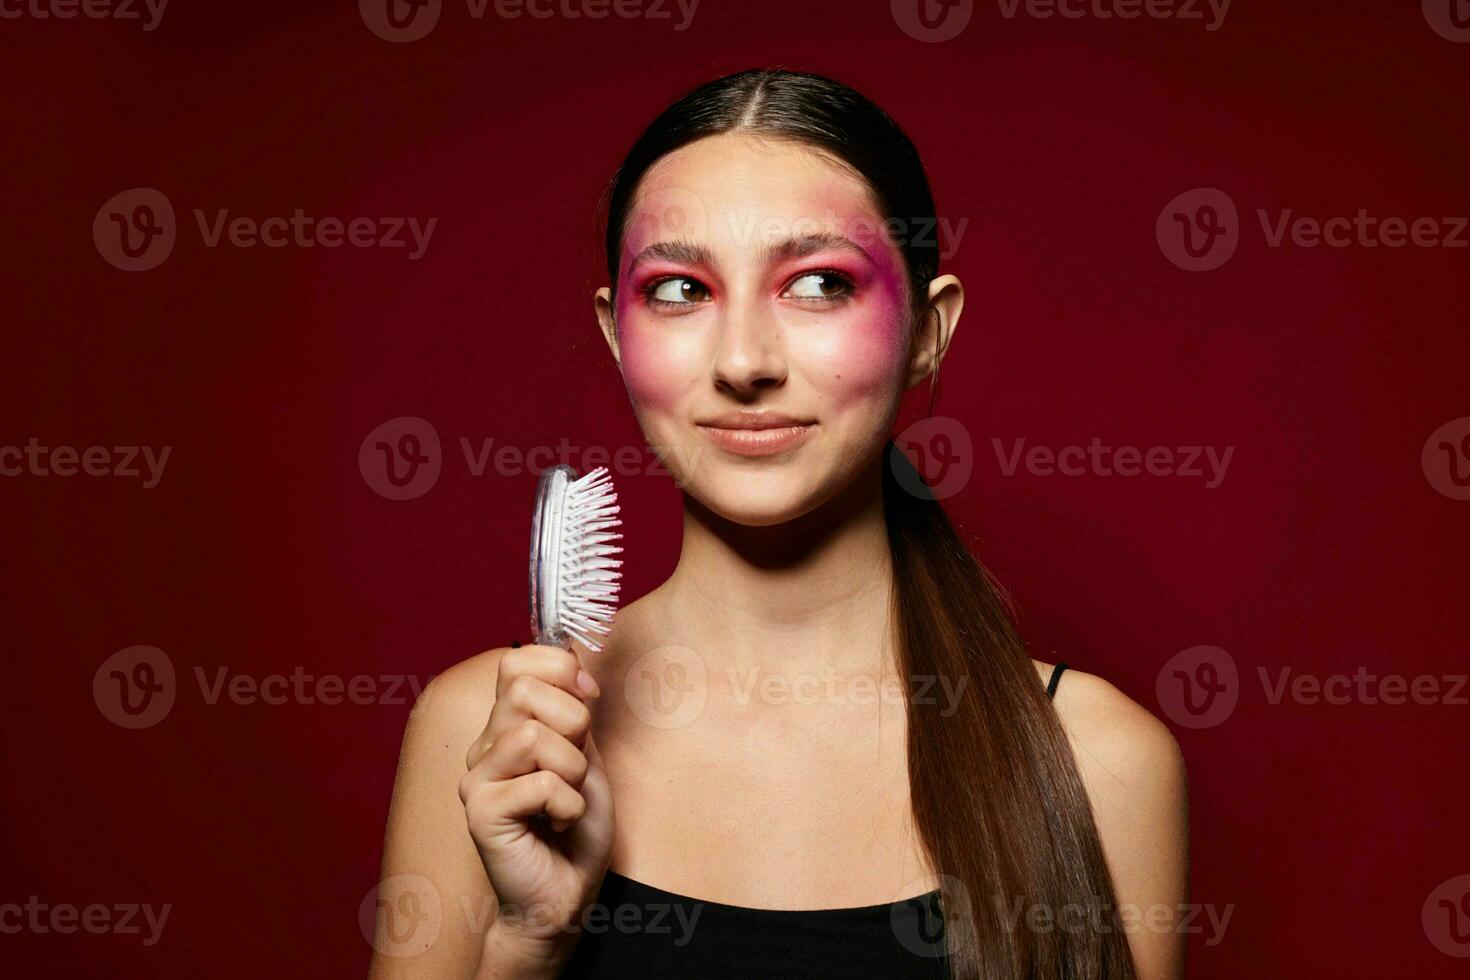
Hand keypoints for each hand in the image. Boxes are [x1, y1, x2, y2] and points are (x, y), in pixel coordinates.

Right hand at [459, 644, 614, 955]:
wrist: (564, 894)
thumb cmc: (575, 829)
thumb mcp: (585, 754)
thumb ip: (573, 708)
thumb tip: (571, 656)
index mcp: (506, 726)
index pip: (517, 662)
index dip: (561, 670)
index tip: (588, 698)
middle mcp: (484, 746)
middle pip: (523, 691)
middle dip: (572, 724)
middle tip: (575, 766)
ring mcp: (475, 778)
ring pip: (532, 736)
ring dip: (572, 771)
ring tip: (567, 800)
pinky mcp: (478, 811)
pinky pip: (539, 782)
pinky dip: (568, 805)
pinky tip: (559, 824)